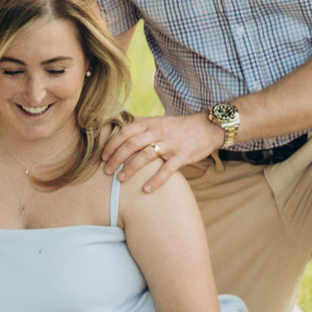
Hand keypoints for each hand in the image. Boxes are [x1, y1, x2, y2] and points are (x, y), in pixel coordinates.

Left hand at [101, 112, 225, 192]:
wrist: (208, 127)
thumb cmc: (180, 127)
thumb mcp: (160, 121)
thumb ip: (142, 124)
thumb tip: (119, 126)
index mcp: (151, 123)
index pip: (126, 132)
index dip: (112, 144)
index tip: (103, 156)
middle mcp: (159, 132)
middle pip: (132, 144)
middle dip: (116, 158)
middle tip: (107, 171)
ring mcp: (171, 144)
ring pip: (146, 156)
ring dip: (131, 169)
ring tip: (121, 180)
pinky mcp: (182, 156)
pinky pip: (167, 170)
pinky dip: (155, 181)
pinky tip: (145, 190)